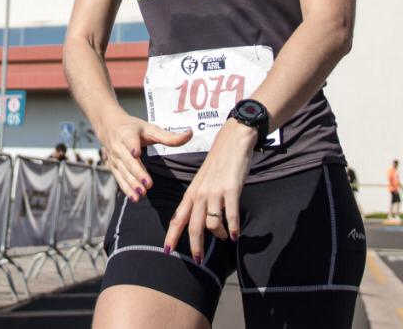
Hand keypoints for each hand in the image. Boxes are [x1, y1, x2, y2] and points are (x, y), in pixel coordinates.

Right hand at [95, 111, 190, 202]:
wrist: (109, 126)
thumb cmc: (133, 128)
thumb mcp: (150, 129)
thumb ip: (169, 136)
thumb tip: (190, 134)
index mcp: (128, 134)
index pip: (129, 140)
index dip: (132, 146)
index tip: (136, 152)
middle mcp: (119, 147)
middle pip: (128, 161)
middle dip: (137, 172)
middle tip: (148, 184)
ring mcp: (115, 158)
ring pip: (124, 172)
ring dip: (132, 183)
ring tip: (142, 193)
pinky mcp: (113, 167)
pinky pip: (119, 179)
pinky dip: (126, 189)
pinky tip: (135, 198)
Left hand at [163, 120, 258, 260]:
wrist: (232, 141)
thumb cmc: (218, 164)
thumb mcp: (203, 182)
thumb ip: (201, 201)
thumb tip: (203, 223)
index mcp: (191, 193)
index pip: (178, 218)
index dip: (172, 235)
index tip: (167, 251)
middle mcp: (200, 194)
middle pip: (193, 226)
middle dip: (195, 246)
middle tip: (198, 261)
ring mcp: (215, 192)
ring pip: (211, 223)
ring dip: (219, 234)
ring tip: (225, 237)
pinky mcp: (231, 190)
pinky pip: (231, 215)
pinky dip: (233, 227)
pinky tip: (236, 234)